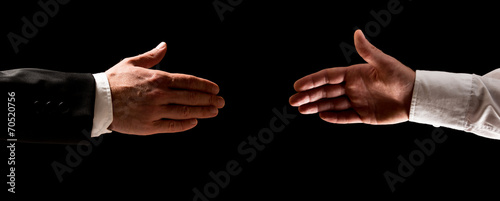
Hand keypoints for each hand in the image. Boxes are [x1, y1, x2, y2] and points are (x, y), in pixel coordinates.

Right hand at [105, 42, 224, 134]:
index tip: (215, 89)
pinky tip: (194, 121)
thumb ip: (152, 57)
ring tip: (214, 111)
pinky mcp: (149, 126)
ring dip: (202, 111)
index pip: (188, 81)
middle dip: (209, 99)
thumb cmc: (113, 80)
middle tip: (221, 101)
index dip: (204, 86)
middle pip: (191, 97)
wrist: (96, 100)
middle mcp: (159, 95)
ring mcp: (155, 111)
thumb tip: (164, 46)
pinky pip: (172, 126)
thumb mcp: (132, 63)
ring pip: (185, 111)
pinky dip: (185, 124)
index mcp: (158, 78)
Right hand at [289, 30, 414, 124]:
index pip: (328, 77)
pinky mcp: (363, 115)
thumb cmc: (401, 76)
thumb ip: (367, 51)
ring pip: (332, 105)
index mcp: (354, 74)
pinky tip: (321, 116)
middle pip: (326, 92)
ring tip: (302, 109)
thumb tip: (356, 33)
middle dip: (309, 96)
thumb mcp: (383, 62)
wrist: (416, 97)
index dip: (312, 81)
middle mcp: (352, 88)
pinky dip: (333, 117)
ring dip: (316, 107)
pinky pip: (345, 117)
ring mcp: (357, 102)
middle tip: (293, 100)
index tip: (298, 85)